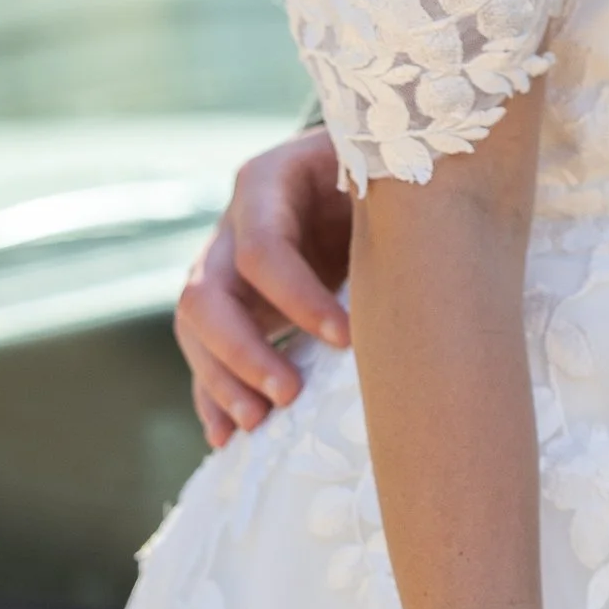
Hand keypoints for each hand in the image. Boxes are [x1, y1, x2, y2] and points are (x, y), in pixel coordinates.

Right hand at [174, 130, 352, 445]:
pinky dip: (212, 397)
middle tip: (290, 394)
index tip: (346, 340)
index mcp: (266, 183)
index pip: (262, 251)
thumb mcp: (379, 174)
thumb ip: (381, 204)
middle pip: (206, 296)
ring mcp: (221, 269)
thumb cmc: (379, 174)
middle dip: (244, 352)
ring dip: (222, 382)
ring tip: (258, 425)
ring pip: (195, 331)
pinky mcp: (229, 309)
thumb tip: (414, 266)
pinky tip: (227, 437)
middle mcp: (231, 228)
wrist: (361, 171)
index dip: (299, 299)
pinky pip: (205, 356)